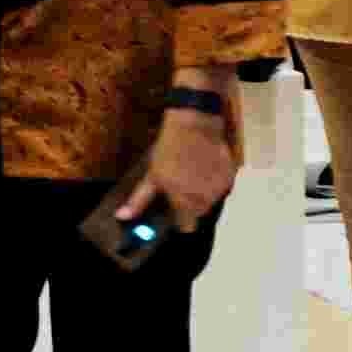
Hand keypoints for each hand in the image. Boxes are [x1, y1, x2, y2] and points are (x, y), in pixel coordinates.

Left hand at [141, 102, 239, 225]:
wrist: (195, 124)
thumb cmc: (169, 150)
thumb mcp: (151, 175)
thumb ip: (139, 200)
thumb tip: (121, 217)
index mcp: (185, 202)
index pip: (186, 227)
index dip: (179, 220)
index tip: (173, 210)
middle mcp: (205, 199)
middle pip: (199, 214)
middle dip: (190, 206)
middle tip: (181, 187)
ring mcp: (220, 188)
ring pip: (210, 201)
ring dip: (202, 194)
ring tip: (192, 174)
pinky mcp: (230, 176)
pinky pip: (221, 187)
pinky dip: (214, 182)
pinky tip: (204, 168)